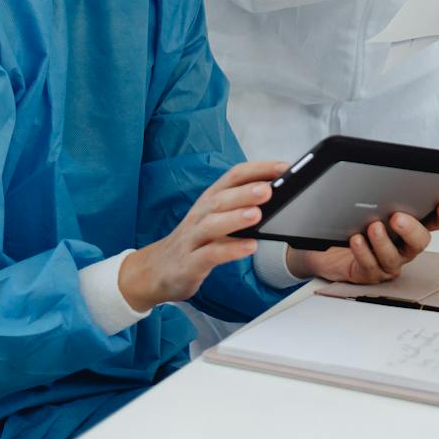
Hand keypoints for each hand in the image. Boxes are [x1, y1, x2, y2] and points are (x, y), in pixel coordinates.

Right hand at [117, 159, 287, 311]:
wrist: (156, 270)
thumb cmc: (194, 242)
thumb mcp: (214, 220)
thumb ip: (238, 207)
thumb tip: (274, 194)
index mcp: (209, 201)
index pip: (232, 177)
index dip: (257, 170)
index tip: (283, 168)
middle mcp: (200, 215)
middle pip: (221, 198)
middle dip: (245, 192)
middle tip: (269, 189)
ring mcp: (193, 239)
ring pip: (213, 224)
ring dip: (235, 218)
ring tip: (257, 215)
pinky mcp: (190, 263)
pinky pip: (210, 255)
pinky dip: (230, 250)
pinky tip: (249, 247)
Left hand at [285, 199, 438, 284]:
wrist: (325, 245)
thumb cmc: (351, 220)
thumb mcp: (367, 200)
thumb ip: (380, 189)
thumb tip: (378, 171)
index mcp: (410, 223)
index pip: (435, 219)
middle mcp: (403, 244)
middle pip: (420, 241)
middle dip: (411, 229)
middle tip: (397, 217)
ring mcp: (388, 261)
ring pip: (394, 257)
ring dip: (383, 242)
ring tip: (373, 227)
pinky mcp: (370, 273)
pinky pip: (370, 266)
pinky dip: (363, 252)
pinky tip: (356, 240)